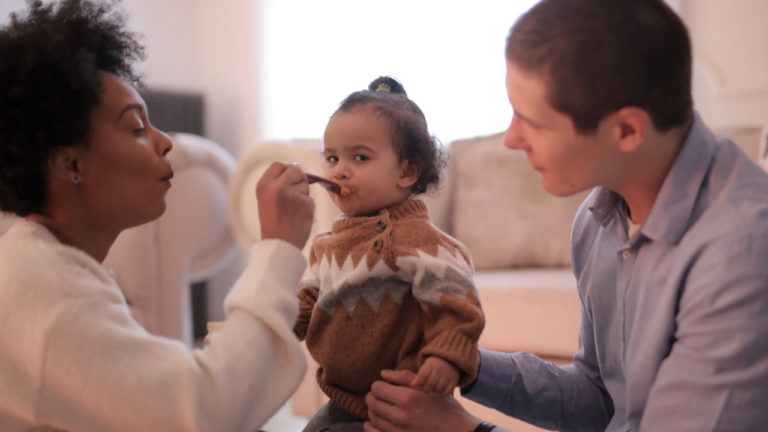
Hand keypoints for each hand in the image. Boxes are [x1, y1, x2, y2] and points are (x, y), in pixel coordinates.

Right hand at [256, 162, 314, 249]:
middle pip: (295, 170)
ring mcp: (292, 195)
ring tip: (292, 209)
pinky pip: (310, 199)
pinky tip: (298, 216)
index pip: (278, 164)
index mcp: (263, 185)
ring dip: (302, 194)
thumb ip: (277, 182)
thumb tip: (297, 166)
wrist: (279, 245)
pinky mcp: (305, 203)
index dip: (286, 169)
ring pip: (305, 184)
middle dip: (298, 179)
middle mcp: (277, 187)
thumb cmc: (273, 223)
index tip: (288, 178)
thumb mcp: (266, 199)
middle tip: (293, 195)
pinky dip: (307, 207)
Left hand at [364, 369, 480, 431]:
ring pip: (373, 418)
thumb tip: (383, 373)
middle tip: (379, 395)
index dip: (377, 385)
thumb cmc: (444, 407)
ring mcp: (399, 431)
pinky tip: (372, 423)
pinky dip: (370, 427)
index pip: (377, 388)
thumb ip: (403, 377)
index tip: (383, 386)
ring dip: (373, 410)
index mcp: (408, 398)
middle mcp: (401, 416)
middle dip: (373, 397)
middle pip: (373, 403)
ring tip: (380, 406)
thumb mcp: (428, 387)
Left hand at [411, 357, 459, 395]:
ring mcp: (448, 375)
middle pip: (430, 383)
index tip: (419, 385)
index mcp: (430, 364)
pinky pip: (447, 392)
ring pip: (438, 389)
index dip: (419, 383)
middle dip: (426, 389)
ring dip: (434, 391)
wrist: (450, 360)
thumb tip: (412, 385)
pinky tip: (440, 390)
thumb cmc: (433, 367)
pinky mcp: (454, 381)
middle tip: (426, 389)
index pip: (422, 376)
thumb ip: (418, 376)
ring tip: (433, 389)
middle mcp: (440, 369)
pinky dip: (442, 393)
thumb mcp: (425, 367)